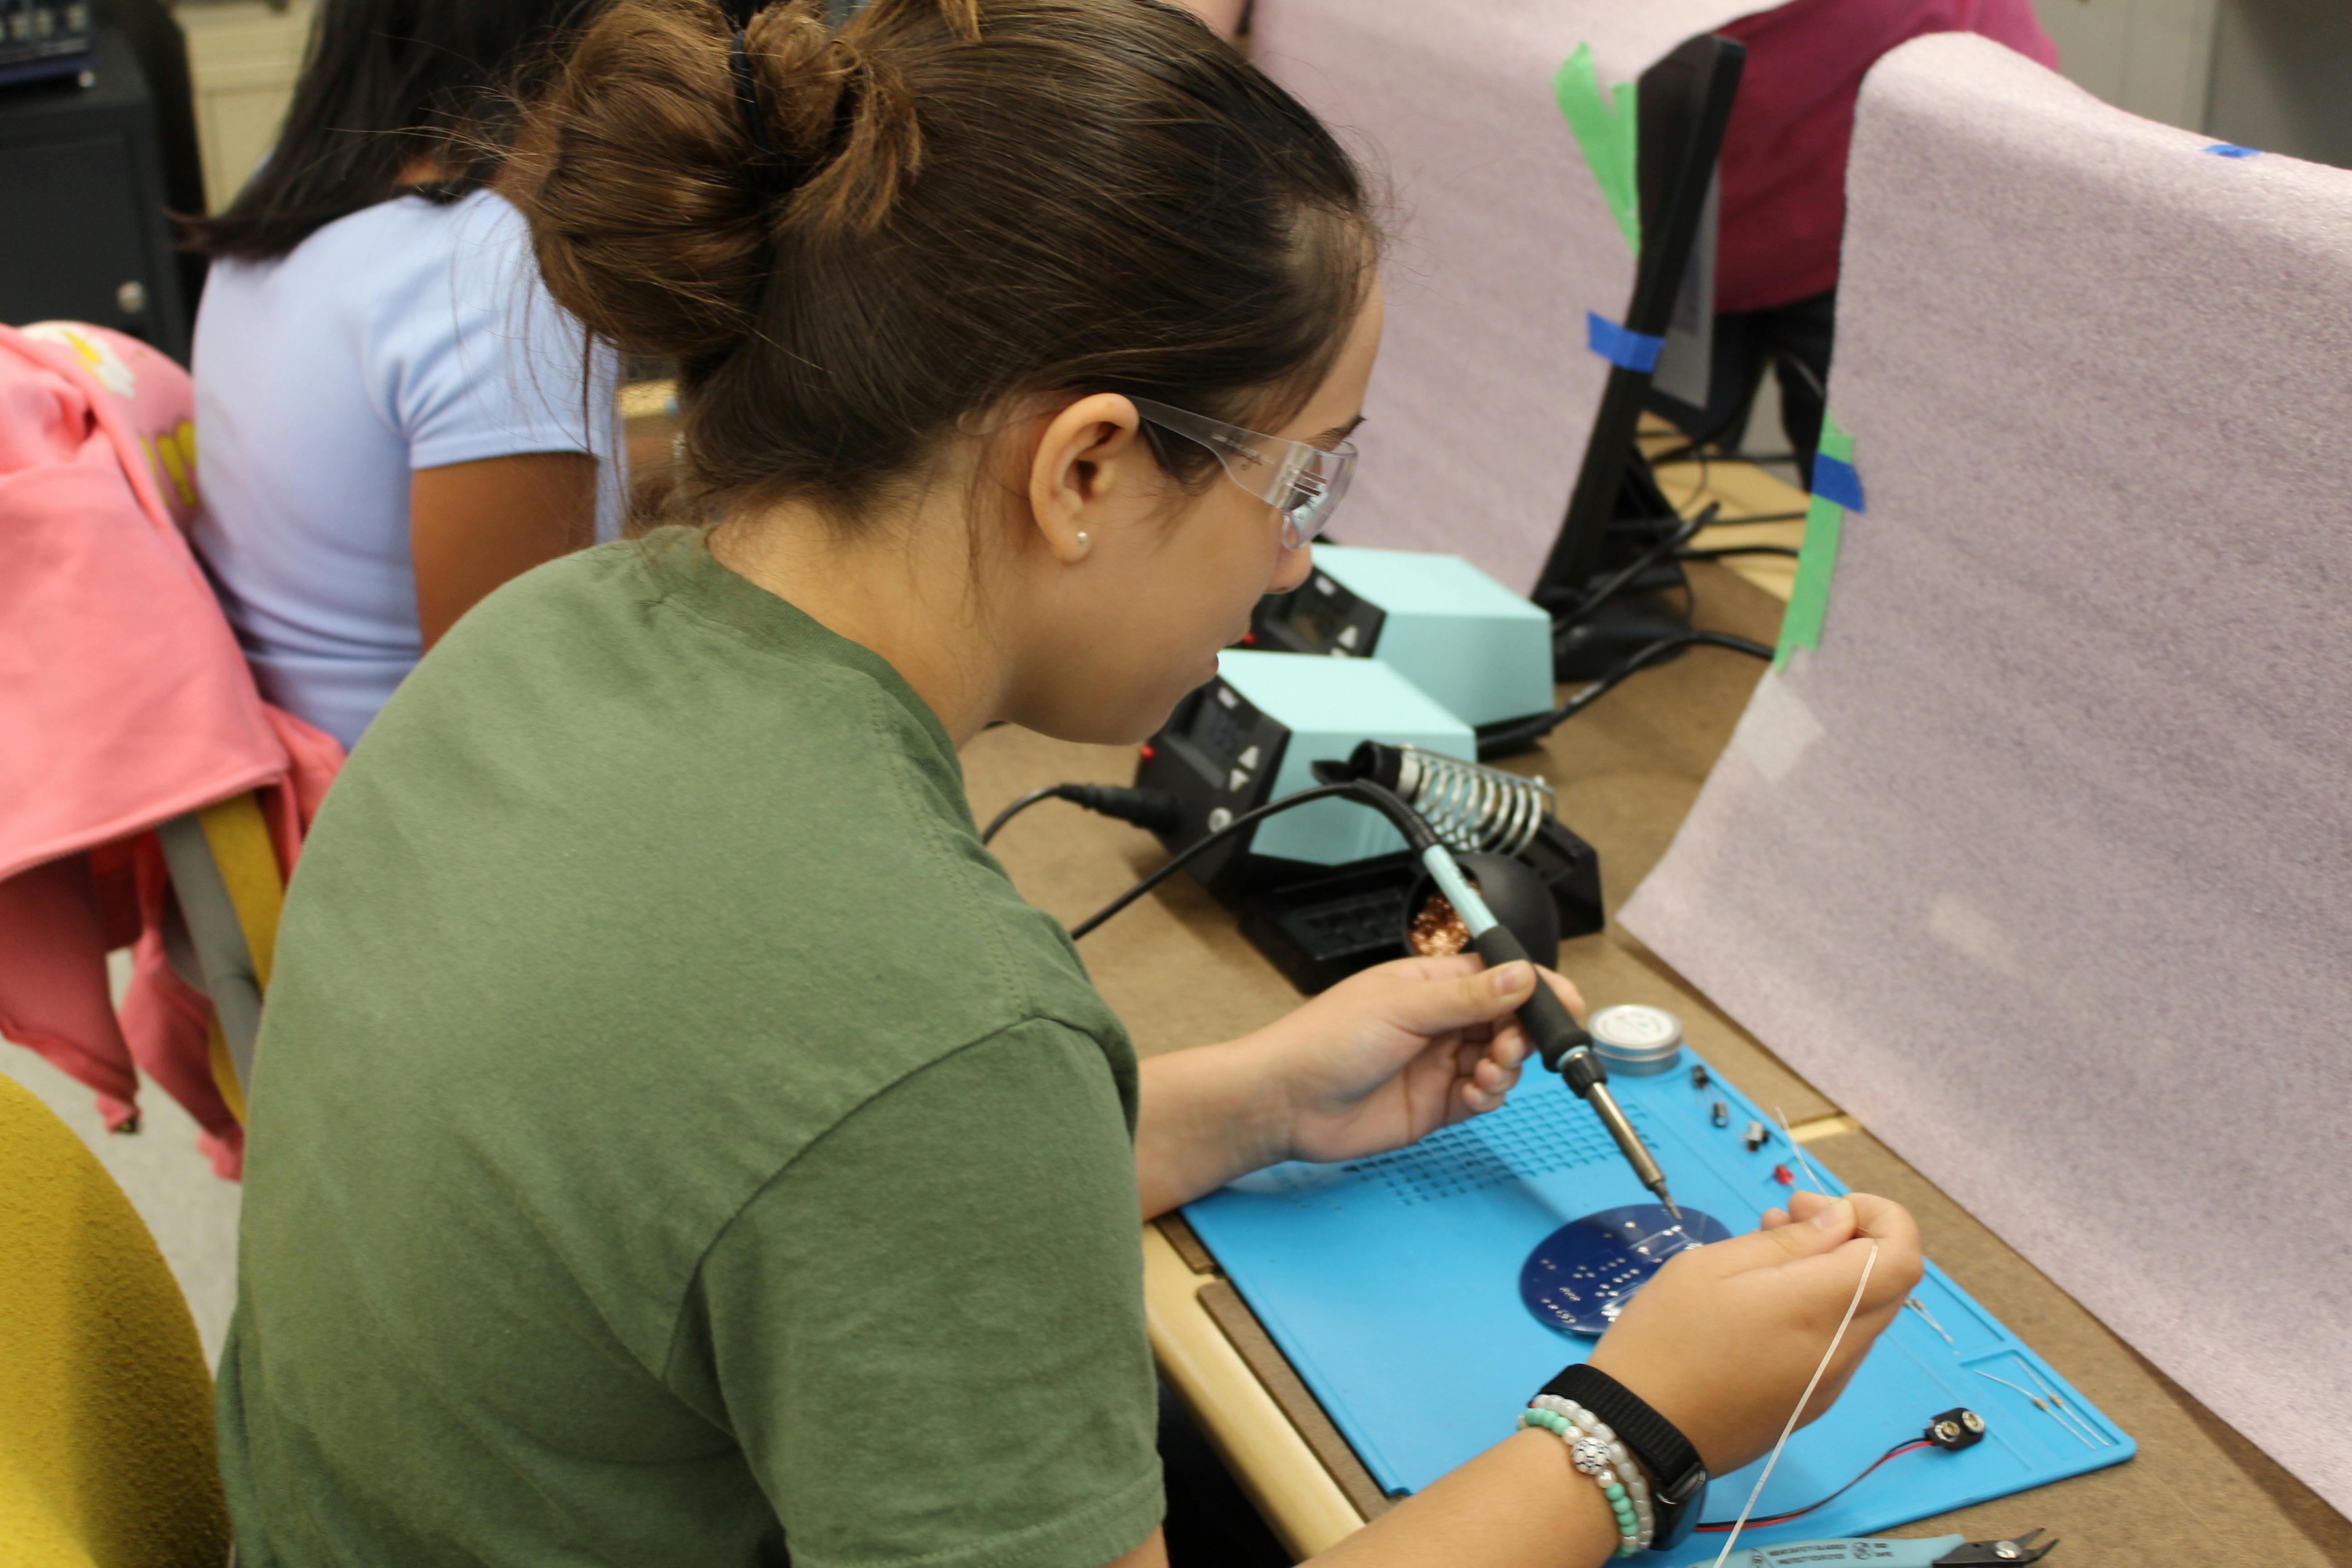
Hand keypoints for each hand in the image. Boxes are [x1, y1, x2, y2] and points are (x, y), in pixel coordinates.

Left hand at [1244, 954, 1582, 1166]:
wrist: (1286, 1103)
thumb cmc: (1324, 1042)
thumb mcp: (1401, 1008)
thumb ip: (1467, 997)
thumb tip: (1522, 975)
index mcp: (1430, 984)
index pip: (1498, 977)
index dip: (1535, 988)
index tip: (1565, 1004)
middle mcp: (1439, 1022)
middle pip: (1508, 1021)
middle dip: (1523, 1034)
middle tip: (1514, 1047)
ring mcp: (1439, 1064)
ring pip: (1501, 1061)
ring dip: (1506, 1067)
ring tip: (1485, 1072)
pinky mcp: (1436, 1105)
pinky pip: (1483, 1097)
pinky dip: (1490, 1096)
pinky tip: (1476, 1094)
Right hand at [1588, 1190, 1924, 1476]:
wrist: (1639, 1433)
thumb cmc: (1664, 1339)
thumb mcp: (1709, 1268)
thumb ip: (1785, 1242)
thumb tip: (1839, 1221)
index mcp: (1817, 1308)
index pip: (1902, 1256)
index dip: (1879, 1217)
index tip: (1815, 1205)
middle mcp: (1840, 1350)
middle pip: (1890, 1283)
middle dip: (1852, 1237)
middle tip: (1785, 1219)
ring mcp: (1830, 1382)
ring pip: (1865, 1313)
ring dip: (1834, 1273)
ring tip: (1765, 1256)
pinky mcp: (1812, 1403)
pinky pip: (1839, 1344)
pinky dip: (1821, 1310)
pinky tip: (1765, 1302)